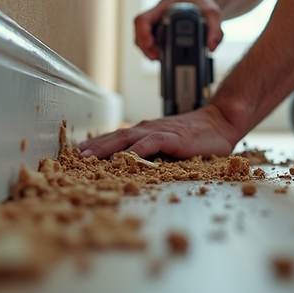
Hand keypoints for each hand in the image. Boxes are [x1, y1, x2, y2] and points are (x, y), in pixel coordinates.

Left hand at [77, 105, 240, 159]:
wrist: (220, 122)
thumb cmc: (196, 138)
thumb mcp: (168, 148)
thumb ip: (152, 155)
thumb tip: (132, 170)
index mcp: (144, 132)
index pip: (115, 138)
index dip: (95, 146)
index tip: (76, 156)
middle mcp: (147, 129)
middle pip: (114, 137)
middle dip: (92, 147)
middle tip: (73, 157)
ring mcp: (159, 132)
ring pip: (127, 138)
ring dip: (106, 147)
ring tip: (88, 157)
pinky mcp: (174, 138)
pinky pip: (151, 143)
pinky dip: (137, 150)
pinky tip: (126, 157)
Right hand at [134, 0, 223, 59]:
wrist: (204, 5)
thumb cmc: (205, 4)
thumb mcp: (213, 13)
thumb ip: (215, 29)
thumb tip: (211, 47)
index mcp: (165, 6)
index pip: (143, 18)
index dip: (143, 33)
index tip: (151, 45)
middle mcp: (158, 15)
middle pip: (140, 30)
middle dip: (144, 46)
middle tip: (155, 57)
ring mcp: (158, 24)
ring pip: (142, 38)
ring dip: (146, 50)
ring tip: (157, 59)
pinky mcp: (161, 32)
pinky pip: (150, 42)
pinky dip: (152, 51)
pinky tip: (160, 58)